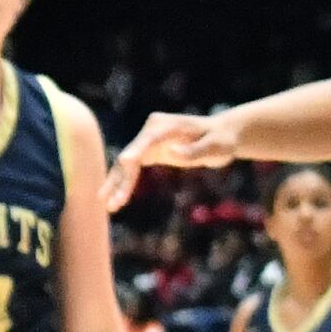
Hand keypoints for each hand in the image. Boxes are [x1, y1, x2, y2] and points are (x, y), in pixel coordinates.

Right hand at [101, 110, 240, 209]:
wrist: (222, 135)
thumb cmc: (222, 140)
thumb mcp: (215, 147)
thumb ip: (194, 150)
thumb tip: (172, 152)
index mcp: (166, 125)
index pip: (148, 140)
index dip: (136, 151)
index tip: (124, 162)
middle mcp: (152, 129)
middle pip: (132, 156)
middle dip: (122, 180)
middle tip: (113, 203)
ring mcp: (148, 140)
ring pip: (126, 165)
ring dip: (117, 185)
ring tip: (108, 206)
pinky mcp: (149, 151)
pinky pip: (132, 169)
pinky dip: (123, 184)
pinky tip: (115, 200)